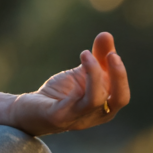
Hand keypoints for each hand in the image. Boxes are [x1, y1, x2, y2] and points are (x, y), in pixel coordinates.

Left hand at [8, 32, 129, 135]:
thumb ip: (97, 57)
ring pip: (95, 100)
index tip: (111, 52)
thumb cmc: (62, 93)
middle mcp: (97, 115)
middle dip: (118, 76)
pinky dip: (74, 89)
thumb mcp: (81, 73)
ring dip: (93, 75)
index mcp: (106, 106)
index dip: (120, 73)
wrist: (30, 110)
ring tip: (85, 54)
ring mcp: (78, 118)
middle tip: (111, 54)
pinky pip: (71, 105)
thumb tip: (107, 34)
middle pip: (119, 100)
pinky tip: (71, 75)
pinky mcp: (58, 117)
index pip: (122, 93)